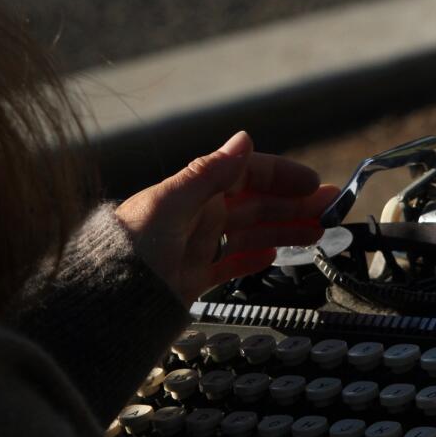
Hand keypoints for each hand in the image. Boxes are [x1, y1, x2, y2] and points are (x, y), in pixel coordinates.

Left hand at [115, 131, 337, 302]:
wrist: (104, 298)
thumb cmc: (131, 246)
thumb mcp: (172, 203)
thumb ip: (211, 172)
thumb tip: (244, 138)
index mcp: (194, 192)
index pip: (247, 175)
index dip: (281, 177)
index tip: (312, 184)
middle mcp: (198, 216)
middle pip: (256, 205)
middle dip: (293, 205)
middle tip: (331, 209)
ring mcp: (197, 246)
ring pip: (250, 233)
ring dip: (284, 230)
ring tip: (316, 232)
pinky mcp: (193, 277)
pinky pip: (229, 264)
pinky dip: (251, 259)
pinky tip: (272, 256)